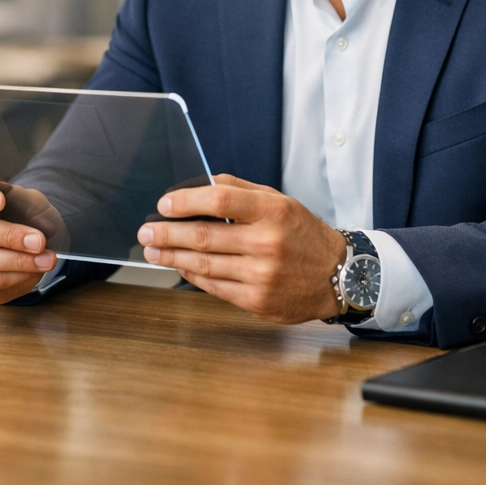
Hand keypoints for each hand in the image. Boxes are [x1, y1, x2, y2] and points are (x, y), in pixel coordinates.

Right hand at [0, 171, 69, 304]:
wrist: (25, 241)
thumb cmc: (20, 214)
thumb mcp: (26, 199)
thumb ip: (28, 206)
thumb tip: (41, 226)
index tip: (0, 201)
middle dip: (9, 236)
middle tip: (39, 241)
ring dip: (19, 261)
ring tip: (47, 259)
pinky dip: (16, 277)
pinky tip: (34, 271)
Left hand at [137, 175, 347, 323]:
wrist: (339, 276)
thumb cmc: (303, 235)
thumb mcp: (280, 201)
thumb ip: (241, 190)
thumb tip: (202, 183)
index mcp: (272, 211)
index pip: (219, 199)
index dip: (186, 201)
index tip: (164, 205)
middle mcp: (266, 242)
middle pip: (204, 235)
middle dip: (167, 233)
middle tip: (146, 231)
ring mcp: (261, 275)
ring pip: (203, 264)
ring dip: (171, 256)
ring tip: (152, 251)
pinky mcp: (256, 301)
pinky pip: (214, 286)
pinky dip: (192, 275)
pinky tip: (179, 266)